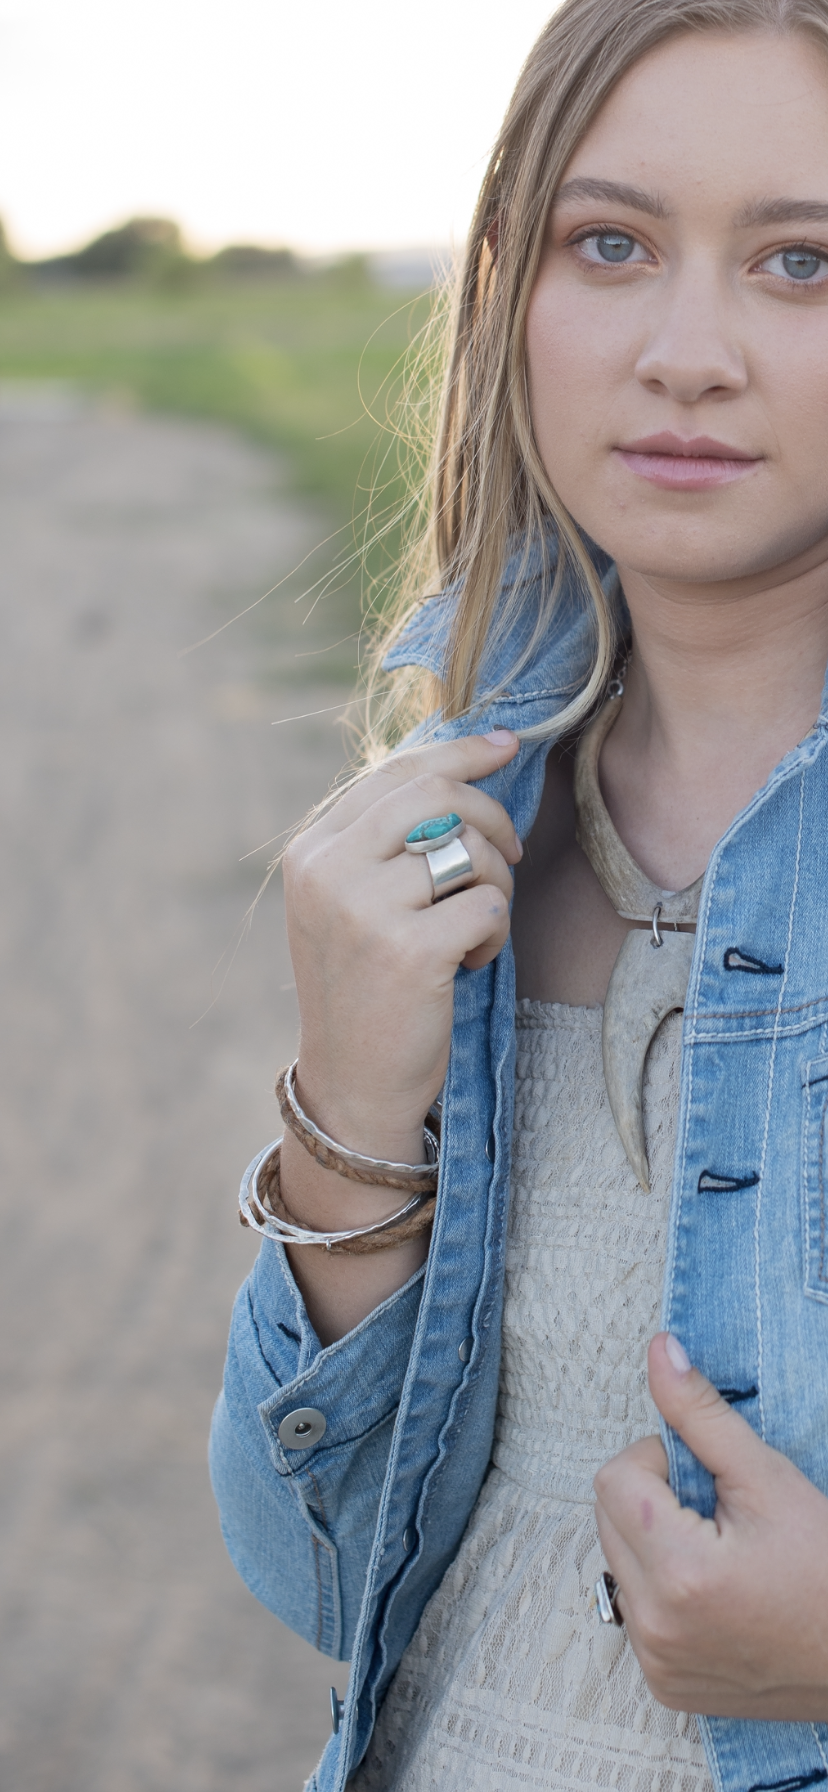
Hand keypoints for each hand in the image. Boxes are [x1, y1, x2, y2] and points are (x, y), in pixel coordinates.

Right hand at [282, 729, 520, 1161]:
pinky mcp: (410, 951)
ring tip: (474, 928)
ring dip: (495, 884)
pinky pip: (490, 903)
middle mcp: (329, 870)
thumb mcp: (348, 902)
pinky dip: (495, 932)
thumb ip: (384, 839)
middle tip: (511, 850)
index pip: (396, 773)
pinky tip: (470, 961)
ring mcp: (366, 910)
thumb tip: (459, 763)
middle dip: (492, 814)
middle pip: (438, 795)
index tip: (506, 745)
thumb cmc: (366, 987)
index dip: (460, 752)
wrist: (352, 1085)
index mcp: (312, 850)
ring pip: (471, 850)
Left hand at [593, 1332, 827, 1718]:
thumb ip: (700, 1413)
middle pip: (607, 1518)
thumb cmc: (824, 1568)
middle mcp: (654, 1626)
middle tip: (716, 1515)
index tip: (702, 1477)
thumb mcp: (766, 1478)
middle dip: (652, 1500)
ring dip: (654, 1544)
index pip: (613, 1478)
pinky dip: (662, 1590)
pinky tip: (713, 1594)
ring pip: (617, 1562)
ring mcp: (656, 1662)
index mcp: (678, 1573)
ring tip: (719, 1556)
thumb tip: (658, 1350)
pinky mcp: (663, 1685)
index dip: (656, 1461)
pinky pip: (634, 1609)